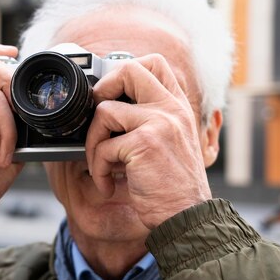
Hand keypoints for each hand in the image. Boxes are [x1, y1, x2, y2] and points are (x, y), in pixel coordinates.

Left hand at [85, 54, 210, 228]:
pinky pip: (104, 147)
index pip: (154, 63)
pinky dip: (98, 169)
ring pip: (104, 111)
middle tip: (97, 118)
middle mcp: (171, 108)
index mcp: (177, 106)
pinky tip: (108, 184)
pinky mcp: (144, 143)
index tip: (111, 97)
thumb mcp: (168, 143)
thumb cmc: (173, 186)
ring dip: (93, 143)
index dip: (124, 72)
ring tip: (101, 165)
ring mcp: (159, 122)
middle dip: (101, 90)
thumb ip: (148, 121)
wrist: (185, 217)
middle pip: (129, 69)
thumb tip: (106, 108)